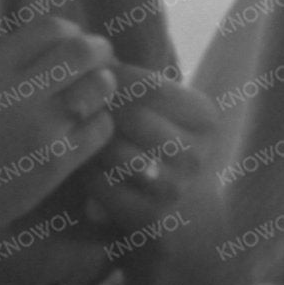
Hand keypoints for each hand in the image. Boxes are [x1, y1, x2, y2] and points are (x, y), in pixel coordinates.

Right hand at [0, 18, 122, 200]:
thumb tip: (70, 42)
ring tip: (91, 98)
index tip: (73, 49)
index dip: (73, 34)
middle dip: (99, 53)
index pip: (52, 27)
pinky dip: (99, 124)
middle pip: (83, 50)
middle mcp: (18, 90)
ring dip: (102, 88)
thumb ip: (16, 61)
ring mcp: (41, 126)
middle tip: (99, 65)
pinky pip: (101, 128)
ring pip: (100, 86)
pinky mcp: (58, 160)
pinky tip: (83, 130)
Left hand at [80, 72, 221, 255]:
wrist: (190, 227)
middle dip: (98, 109)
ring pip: (113, 150)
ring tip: (83, 139)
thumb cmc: (166, 157)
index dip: (113, 78)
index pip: (151, 85)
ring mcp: (174, 188)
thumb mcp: (171, 119)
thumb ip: (143, 90)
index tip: (92, 77)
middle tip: (78, 106)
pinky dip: (88, 175)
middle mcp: (195, 153)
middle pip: (129, 116)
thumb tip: (96, 57)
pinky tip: (89, 172)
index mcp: (205, 119)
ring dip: (91, 143)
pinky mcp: (149, 218)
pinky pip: (101, 185)